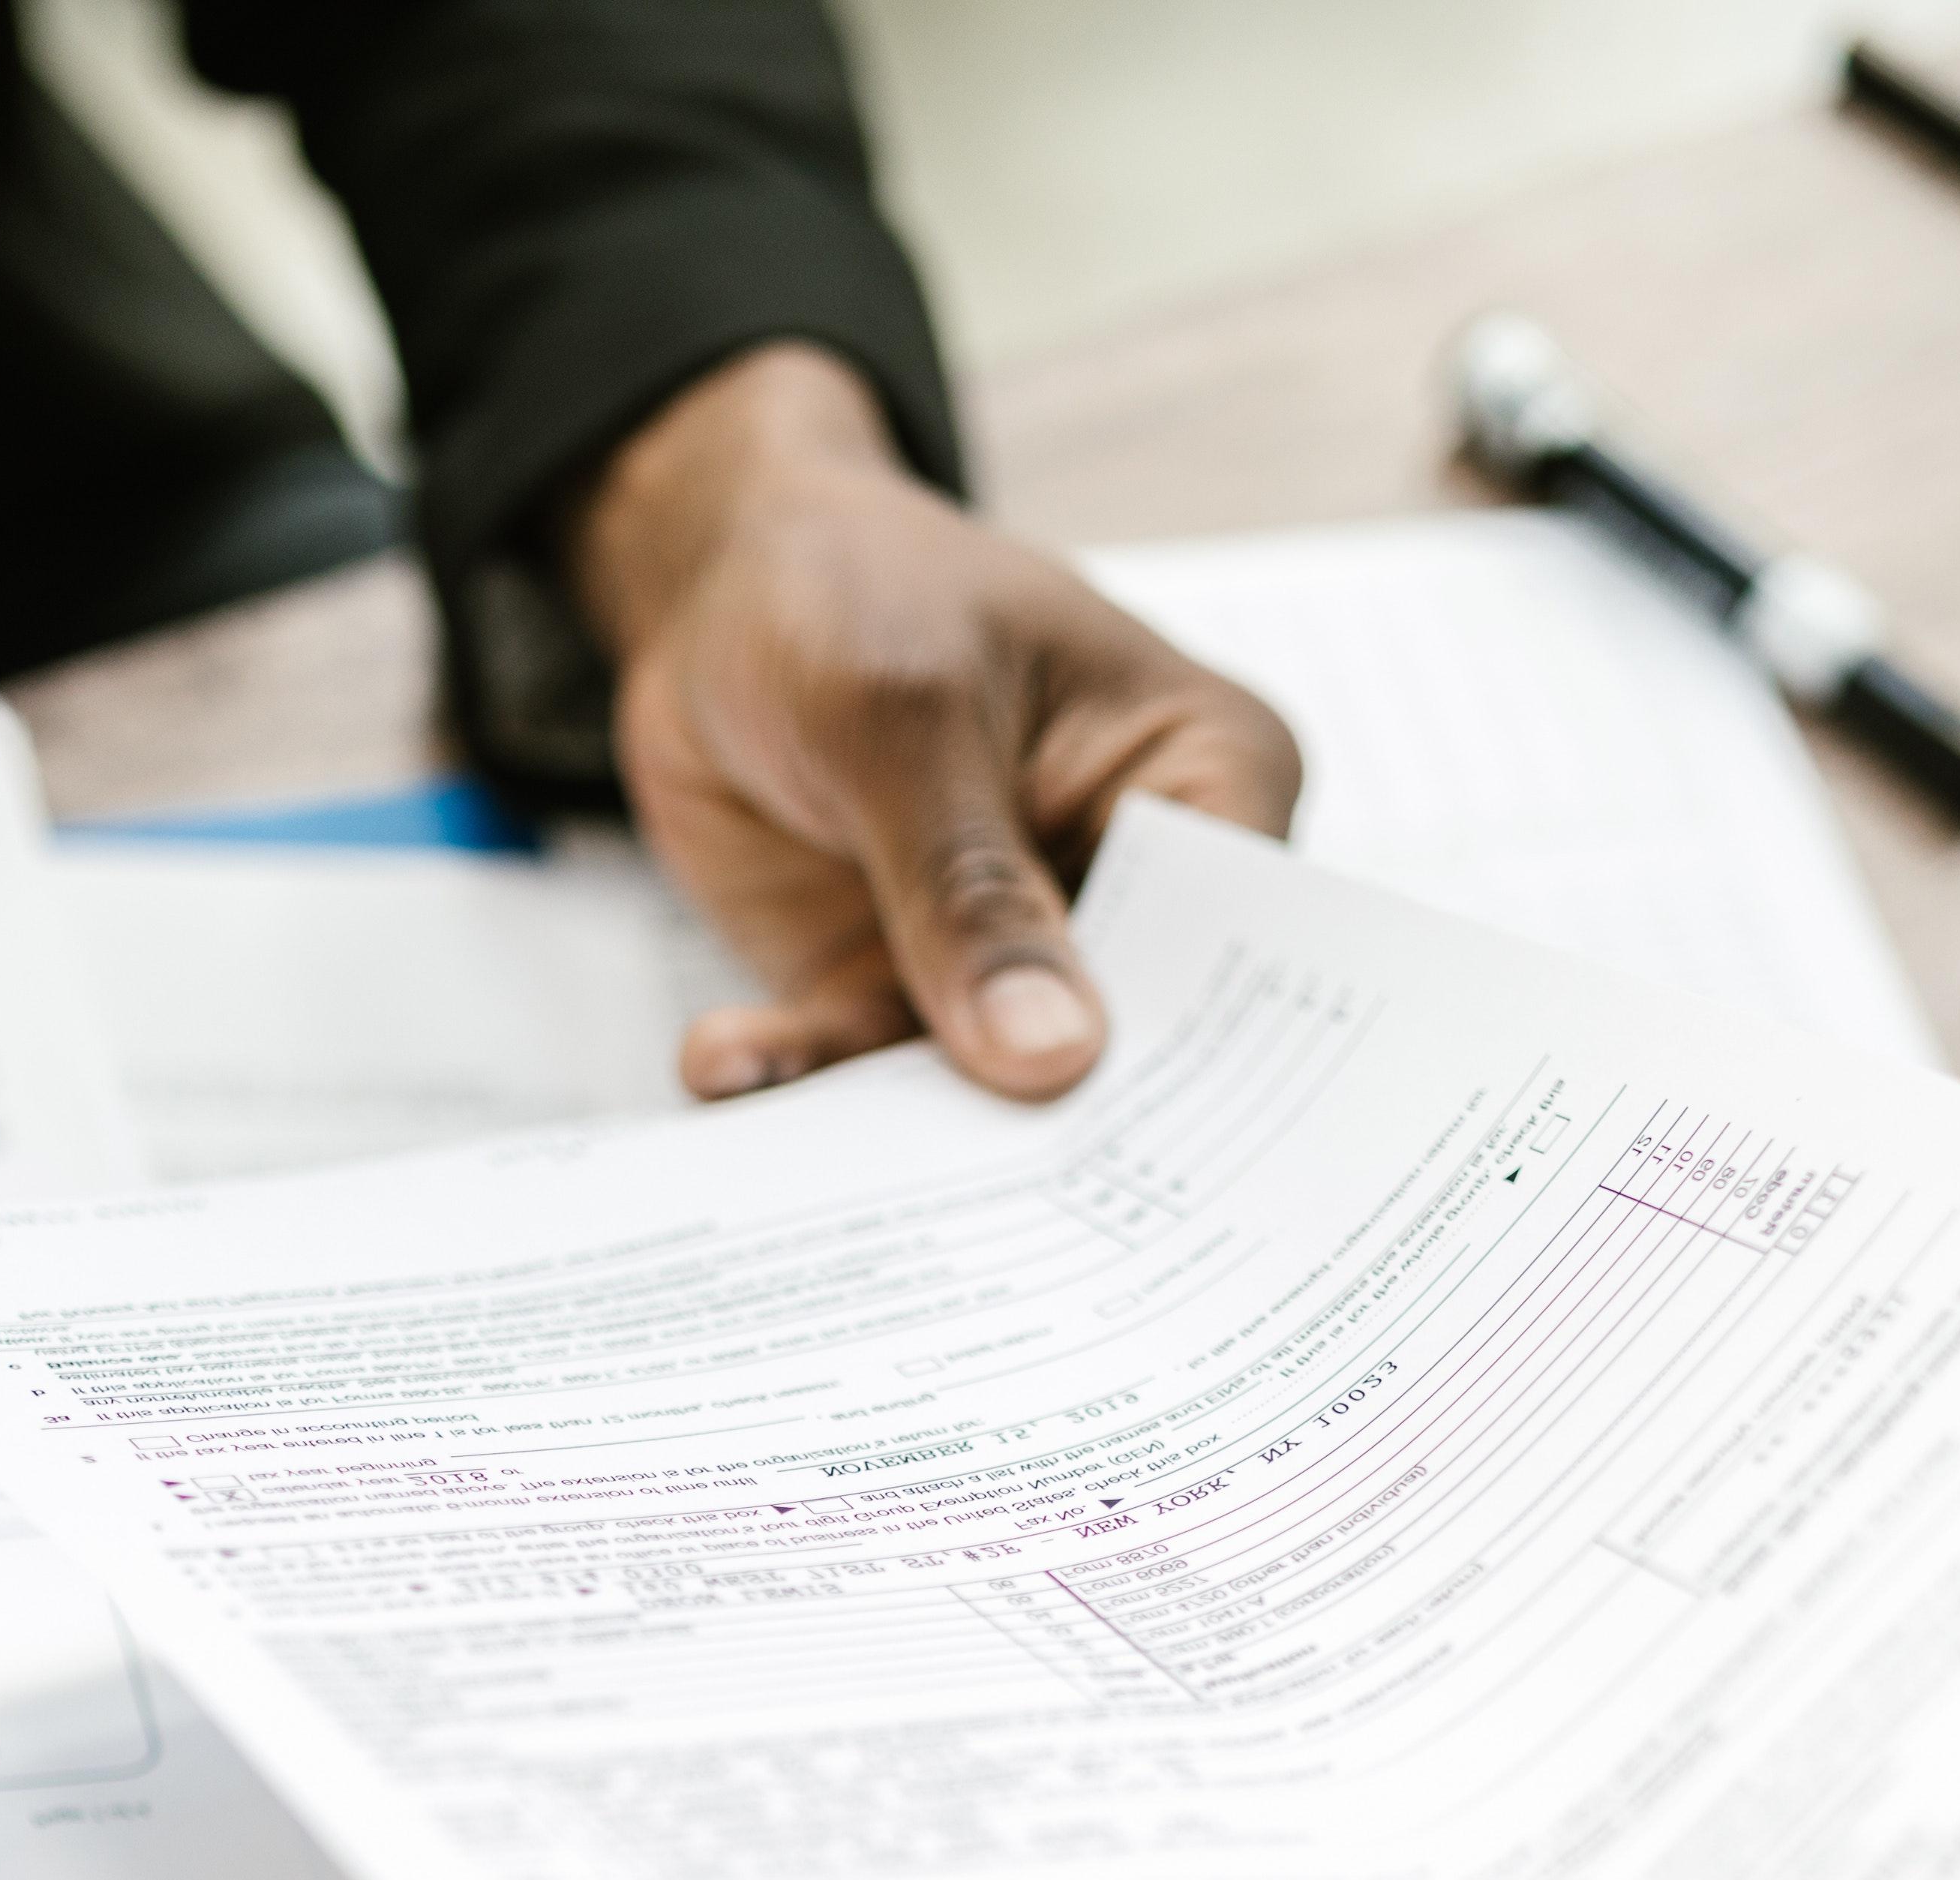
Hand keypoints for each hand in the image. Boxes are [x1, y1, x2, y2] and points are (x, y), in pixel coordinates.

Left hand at [573, 342, 1299, 1102]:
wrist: (715, 592)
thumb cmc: (853, 586)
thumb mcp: (904, 711)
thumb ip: (972, 887)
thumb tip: (1048, 1057)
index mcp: (1207, 777)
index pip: (1243, 947)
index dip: (1198, 1057)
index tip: (1131, 1144)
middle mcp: (1133, 888)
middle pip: (1133, 1050)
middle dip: (1054, 1131)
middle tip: (990, 1214)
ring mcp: (1022, 956)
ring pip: (994, 1093)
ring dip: (908, 1130)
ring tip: (827, 1155)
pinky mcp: (908, 995)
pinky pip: (869, 1078)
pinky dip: (803, 1087)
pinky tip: (729, 1065)